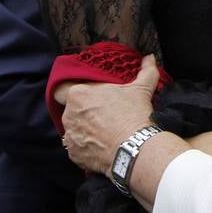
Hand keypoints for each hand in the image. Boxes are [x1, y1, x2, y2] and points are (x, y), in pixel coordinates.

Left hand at [59, 55, 159, 174]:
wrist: (134, 148)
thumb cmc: (133, 115)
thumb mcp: (141, 89)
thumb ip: (145, 71)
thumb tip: (150, 58)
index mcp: (78, 94)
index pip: (61, 89)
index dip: (73, 92)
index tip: (87, 96)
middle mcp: (69, 115)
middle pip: (71, 110)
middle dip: (83, 111)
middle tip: (103, 113)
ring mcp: (70, 136)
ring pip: (73, 129)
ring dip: (84, 129)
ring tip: (104, 131)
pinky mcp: (74, 154)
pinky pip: (77, 148)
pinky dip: (87, 146)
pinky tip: (103, 145)